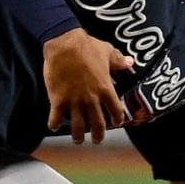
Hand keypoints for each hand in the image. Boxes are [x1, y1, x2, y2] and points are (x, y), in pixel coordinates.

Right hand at [43, 28, 133, 144]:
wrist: (64, 43)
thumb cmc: (86, 46)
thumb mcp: (107, 51)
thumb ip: (118, 61)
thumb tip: (130, 62)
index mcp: (105, 88)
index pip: (116, 110)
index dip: (117, 119)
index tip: (117, 123)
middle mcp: (91, 99)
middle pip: (98, 124)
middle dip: (98, 135)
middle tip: (97, 140)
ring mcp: (74, 101)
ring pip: (78, 126)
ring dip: (78, 135)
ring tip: (78, 140)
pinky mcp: (58, 99)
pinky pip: (56, 118)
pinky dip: (54, 124)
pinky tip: (54, 126)